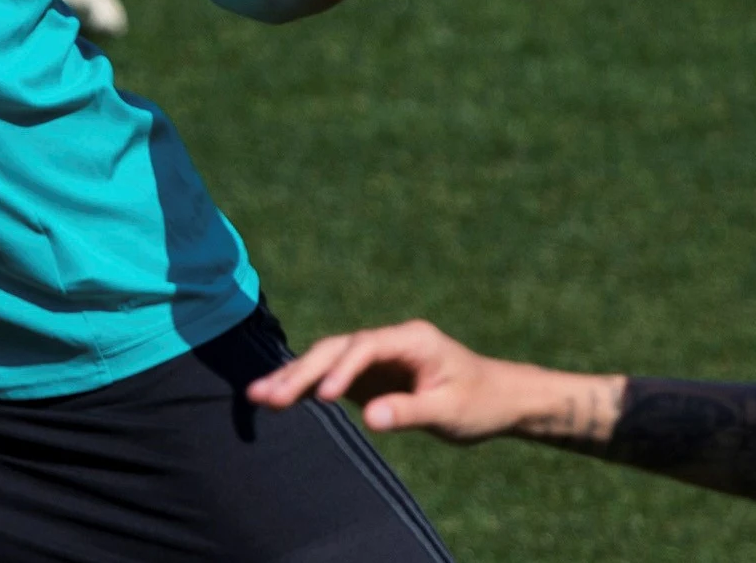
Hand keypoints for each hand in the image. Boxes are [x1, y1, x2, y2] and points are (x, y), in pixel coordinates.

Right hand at [247, 319, 565, 443]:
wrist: (498, 398)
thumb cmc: (480, 402)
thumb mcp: (451, 411)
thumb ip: (410, 412)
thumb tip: (369, 417)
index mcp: (410, 339)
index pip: (365, 346)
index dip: (341, 369)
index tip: (323, 397)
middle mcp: (386, 341)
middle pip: (334, 350)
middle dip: (300, 372)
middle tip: (267, 396)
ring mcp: (373, 357)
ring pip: (324, 360)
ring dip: (292, 377)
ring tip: (256, 397)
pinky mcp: (367, 376)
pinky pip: (328, 377)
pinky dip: (302, 387)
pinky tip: (273, 398)